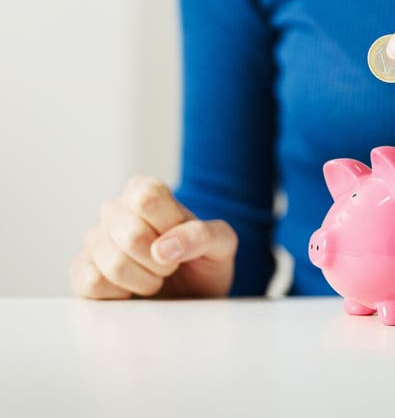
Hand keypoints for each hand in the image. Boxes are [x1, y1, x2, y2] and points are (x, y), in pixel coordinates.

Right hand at [69, 175, 237, 299]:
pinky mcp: (80, 271)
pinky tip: (130, 291)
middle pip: (131, 235)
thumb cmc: (203, 262)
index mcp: (143, 190)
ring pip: (113, 264)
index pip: (147, 197)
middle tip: (168, 266)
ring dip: (144, 282)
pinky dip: (120, 295)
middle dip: (159, 262)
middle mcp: (114, 210)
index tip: (179, 240)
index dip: (168, 227)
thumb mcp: (221, 244)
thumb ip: (203, 235)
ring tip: (152, 278)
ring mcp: (94, 240)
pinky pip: (91, 283)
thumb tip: (163, 248)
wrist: (190, 296)